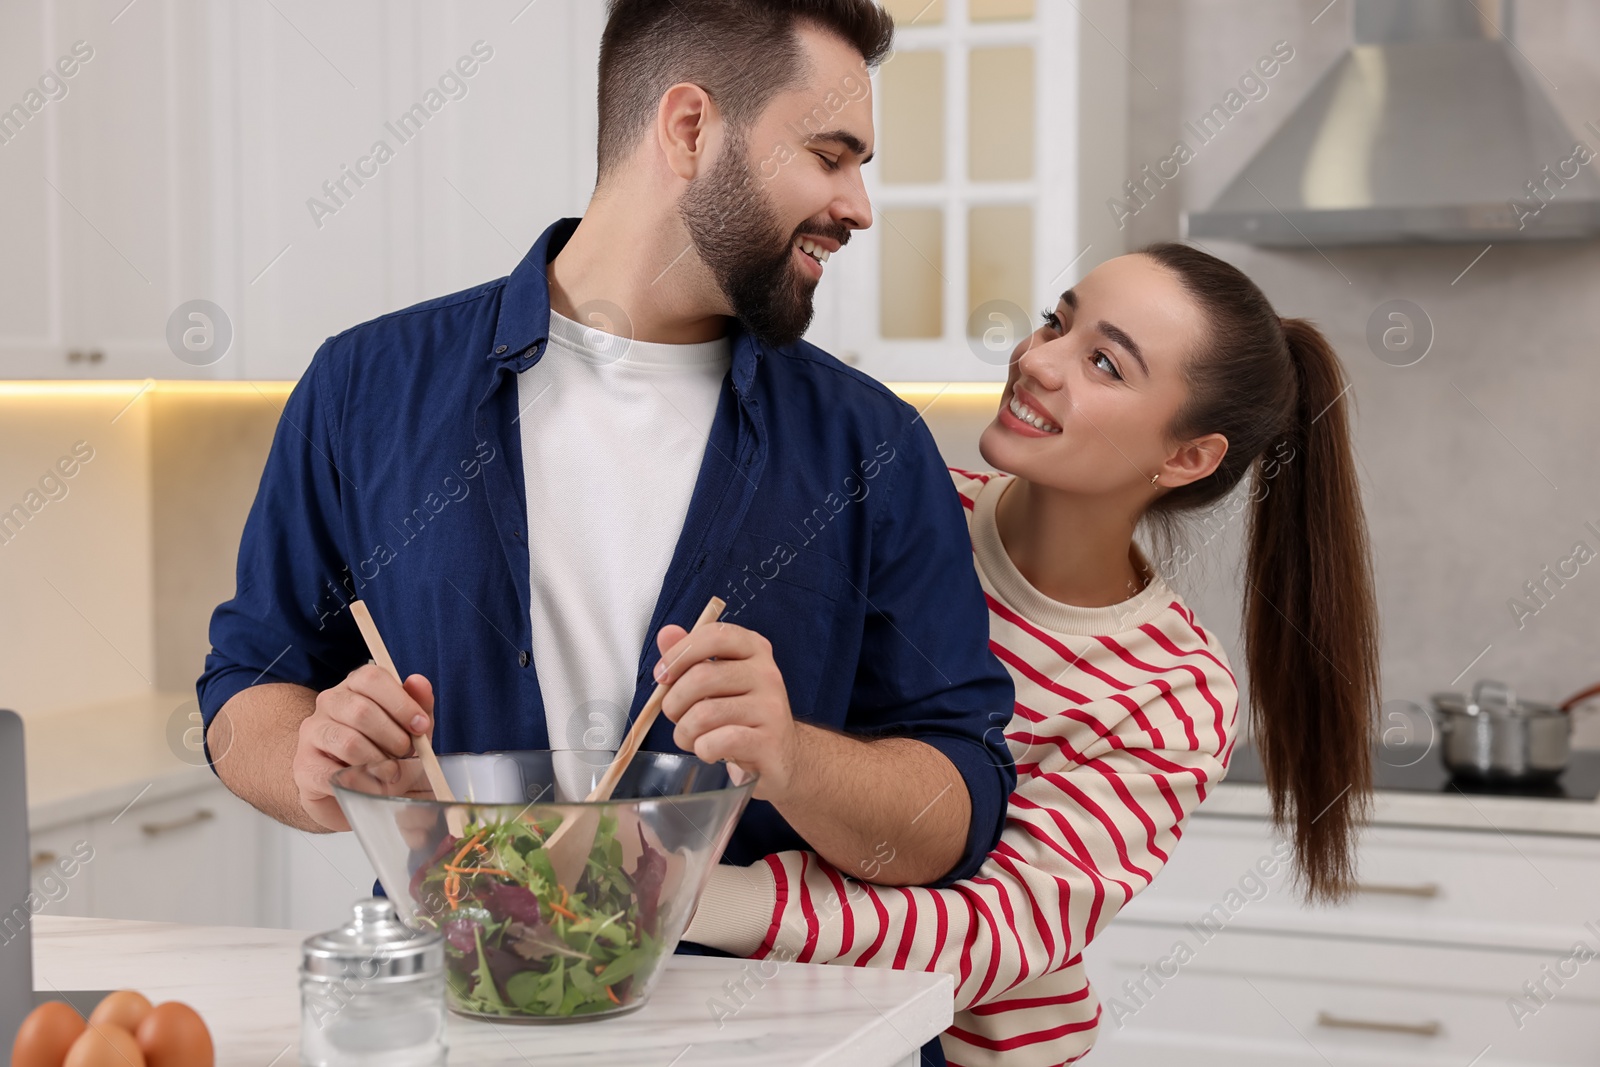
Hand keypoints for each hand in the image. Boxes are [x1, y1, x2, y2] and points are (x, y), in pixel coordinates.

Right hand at [292, 664, 434, 830]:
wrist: (355, 790)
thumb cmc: (385, 751)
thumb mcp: (409, 728)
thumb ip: (418, 704)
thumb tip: (418, 681)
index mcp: (355, 685)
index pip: (372, 677)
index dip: (401, 702)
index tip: (421, 726)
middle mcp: (329, 702)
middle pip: (362, 711)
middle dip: (394, 738)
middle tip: (407, 755)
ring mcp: (312, 732)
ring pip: (349, 743)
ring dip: (379, 763)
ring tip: (391, 773)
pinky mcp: (304, 766)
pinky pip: (335, 774)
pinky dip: (363, 784)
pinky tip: (371, 786)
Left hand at [654, 622, 799, 803]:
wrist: (780, 755)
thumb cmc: (740, 715)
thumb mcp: (717, 680)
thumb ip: (690, 656)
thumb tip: (667, 634)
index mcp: (754, 649)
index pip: (714, 635)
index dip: (679, 653)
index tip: (662, 675)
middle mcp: (767, 673)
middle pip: (701, 677)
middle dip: (674, 703)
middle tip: (676, 716)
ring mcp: (770, 708)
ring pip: (703, 714)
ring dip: (685, 732)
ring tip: (693, 737)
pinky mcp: (769, 741)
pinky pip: (716, 742)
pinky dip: (702, 750)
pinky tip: (710, 750)